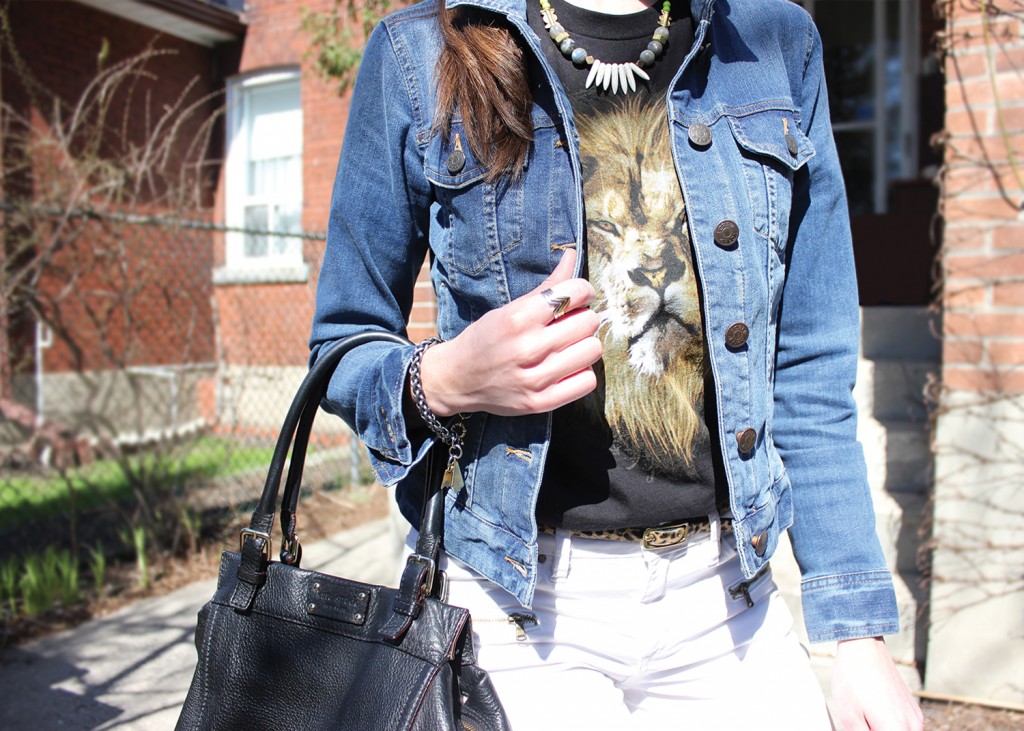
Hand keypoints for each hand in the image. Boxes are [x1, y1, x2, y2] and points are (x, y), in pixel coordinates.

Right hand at [420, 248, 601, 415]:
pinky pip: (587, 381)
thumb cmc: (485, 339)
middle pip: (588, 322)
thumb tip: (573, 256)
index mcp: (517, 318)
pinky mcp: (541, 402)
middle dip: (583, 318)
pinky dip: (581, 372)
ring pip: (592, 350)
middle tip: (569, 324)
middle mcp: (527, 348)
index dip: (583, 291)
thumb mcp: (509, 309)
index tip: (578, 296)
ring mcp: (535, 379)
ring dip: (584, 345)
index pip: (573, 292)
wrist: (456, 380)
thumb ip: (546, 286)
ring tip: (568, 346)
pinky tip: (566, 368)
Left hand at [831, 637, 922, 729]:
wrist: (864, 646)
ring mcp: (915, 717)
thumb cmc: (853, 678)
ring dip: (884, 730)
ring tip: (865, 719)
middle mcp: (913, 726)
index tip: (861, 729)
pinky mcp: (913, 708)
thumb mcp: (849, 717)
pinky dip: (891, 727)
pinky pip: (905, 728)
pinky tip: (873, 717)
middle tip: (861, 724)